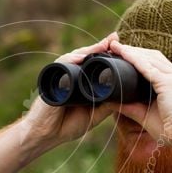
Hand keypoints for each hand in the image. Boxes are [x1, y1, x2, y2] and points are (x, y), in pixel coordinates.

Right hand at [19, 32, 118, 149]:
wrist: (46, 135)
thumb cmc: (68, 125)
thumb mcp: (95, 115)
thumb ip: (107, 105)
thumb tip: (126, 95)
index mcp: (82, 82)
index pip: (95, 64)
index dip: (107, 55)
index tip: (122, 47)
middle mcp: (71, 75)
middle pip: (86, 56)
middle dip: (101, 46)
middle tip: (115, 37)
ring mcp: (61, 76)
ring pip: (75, 57)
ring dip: (89, 50)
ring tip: (103, 45)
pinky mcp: (51, 80)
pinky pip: (60, 65)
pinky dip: (70, 60)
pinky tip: (81, 58)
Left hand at [104, 40, 171, 147]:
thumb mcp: (147, 116)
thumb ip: (131, 108)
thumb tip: (112, 103)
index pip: (156, 63)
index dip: (139, 56)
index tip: (122, 54)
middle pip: (152, 56)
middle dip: (133, 50)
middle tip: (114, 47)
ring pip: (149, 58)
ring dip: (131, 51)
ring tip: (114, 47)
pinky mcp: (170, 82)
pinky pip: (148, 67)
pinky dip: (134, 59)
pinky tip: (122, 54)